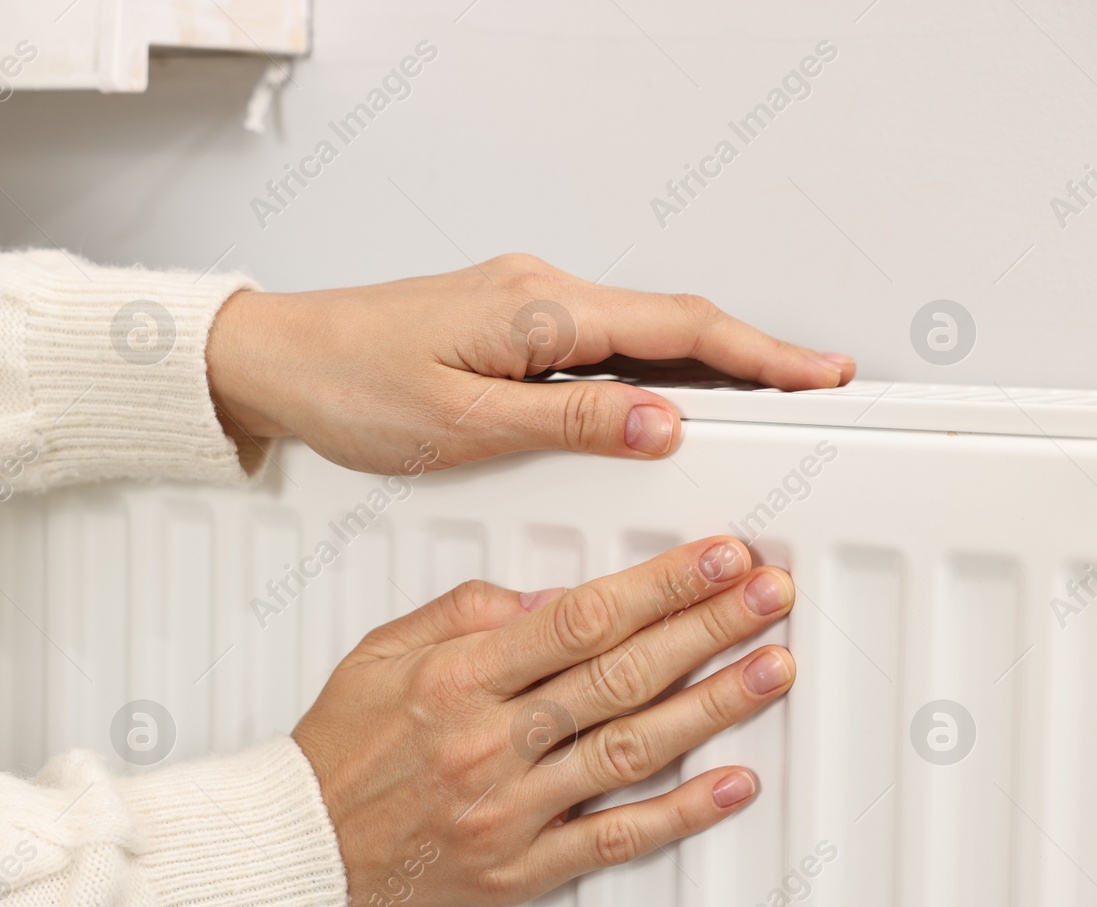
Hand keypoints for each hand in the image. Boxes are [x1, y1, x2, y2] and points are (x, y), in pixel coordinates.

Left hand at [205, 254, 854, 473]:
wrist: (277, 357)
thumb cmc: (346, 384)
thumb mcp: (460, 421)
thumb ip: (566, 423)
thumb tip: (663, 423)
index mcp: (537, 309)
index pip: (676, 329)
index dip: (759, 354)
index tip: (819, 376)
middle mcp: (538, 294)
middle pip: (671, 322)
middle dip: (751, 355)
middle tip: (814, 390)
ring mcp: (523, 306)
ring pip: (638, 332)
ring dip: (703, 363)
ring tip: (760, 401)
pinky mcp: (505, 326)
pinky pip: (599, 344)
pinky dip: (649, 369)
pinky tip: (664, 399)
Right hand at [291, 537, 794, 906]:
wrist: (302, 850)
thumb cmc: (338, 750)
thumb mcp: (380, 652)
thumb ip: (463, 614)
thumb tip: (545, 598)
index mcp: (456, 680)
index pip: (580, 619)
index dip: (660, 586)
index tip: (714, 559)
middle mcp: (490, 742)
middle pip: (621, 674)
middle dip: (706, 627)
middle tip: (767, 595)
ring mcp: (511, 809)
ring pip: (632, 749)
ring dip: (714, 706)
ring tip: (773, 668)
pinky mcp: (522, 867)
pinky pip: (614, 838)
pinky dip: (681, 813)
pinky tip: (732, 783)